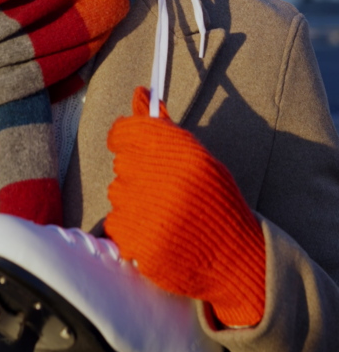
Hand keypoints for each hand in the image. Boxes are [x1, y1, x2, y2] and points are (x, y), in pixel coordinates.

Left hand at [105, 87, 265, 327]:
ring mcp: (146, 212)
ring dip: (133, 201)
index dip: (126, 137)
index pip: (124, 131)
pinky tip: (157, 232)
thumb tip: (140, 94)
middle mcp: (161, 178)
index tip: (131, 144)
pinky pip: (115, 224)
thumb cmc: (216, 202)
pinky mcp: (137, 242)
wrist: (235, 258)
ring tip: (164, 213)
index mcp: (179, 152)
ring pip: (116, 193)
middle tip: (164, 188)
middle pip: (122, 162)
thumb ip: (164, 127)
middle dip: (138, 172)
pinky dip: (130, 229)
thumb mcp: (198, 158)